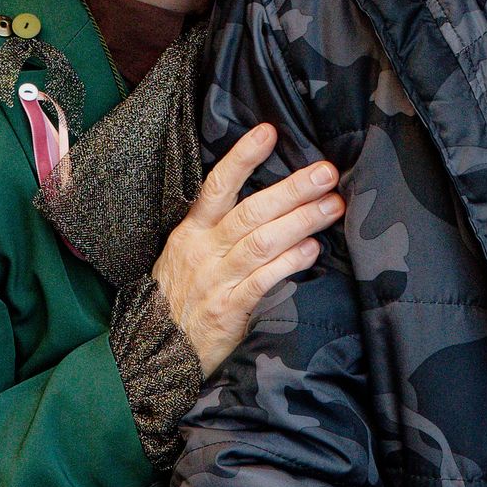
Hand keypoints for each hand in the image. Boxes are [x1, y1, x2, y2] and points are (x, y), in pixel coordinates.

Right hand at [153, 123, 341, 375]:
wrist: (153, 355)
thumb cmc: (178, 300)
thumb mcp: (186, 257)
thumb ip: (218, 231)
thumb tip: (267, 204)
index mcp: (191, 232)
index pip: (217, 185)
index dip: (242, 157)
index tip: (269, 132)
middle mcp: (203, 250)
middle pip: (251, 211)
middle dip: (292, 189)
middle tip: (326, 172)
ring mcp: (215, 280)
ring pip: (261, 242)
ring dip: (301, 222)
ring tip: (332, 206)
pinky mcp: (227, 310)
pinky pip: (262, 281)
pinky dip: (288, 263)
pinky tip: (312, 250)